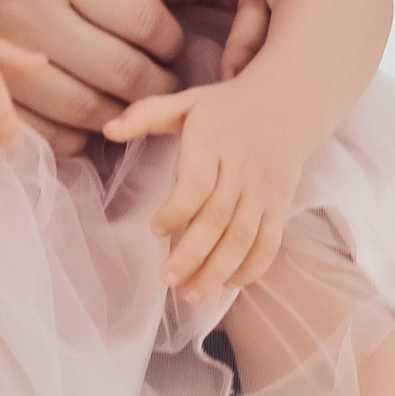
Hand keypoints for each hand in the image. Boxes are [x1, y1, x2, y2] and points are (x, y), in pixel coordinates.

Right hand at [0, 0, 187, 150]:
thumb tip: (155, 14)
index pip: (143, 18)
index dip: (171, 38)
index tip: (171, 43)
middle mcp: (31, 13)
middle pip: (126, 73)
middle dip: (158, 84)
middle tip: (163, 81)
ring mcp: (4, 59)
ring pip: (91, 112)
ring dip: (122, 115)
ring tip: (128, 103)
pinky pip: (49, 137)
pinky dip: (77, 137)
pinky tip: (82, 120)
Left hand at [105, 73, 309, 305]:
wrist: (287, 103)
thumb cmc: (225, 108)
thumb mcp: (185, 101)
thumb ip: (146, 114)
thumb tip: (107, 129)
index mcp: (213, 141)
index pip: (198, 182)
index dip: (177, 210)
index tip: (154, 229)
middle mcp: (241, 168)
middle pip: (218, 218)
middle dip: (192, 254)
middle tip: (166, 279)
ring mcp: (264, 190)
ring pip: (244, 237)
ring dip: (219, 270)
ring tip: (192, 294)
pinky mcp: (280, 205)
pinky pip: (270, 242)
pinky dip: (251, 268)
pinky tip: (228, 286)